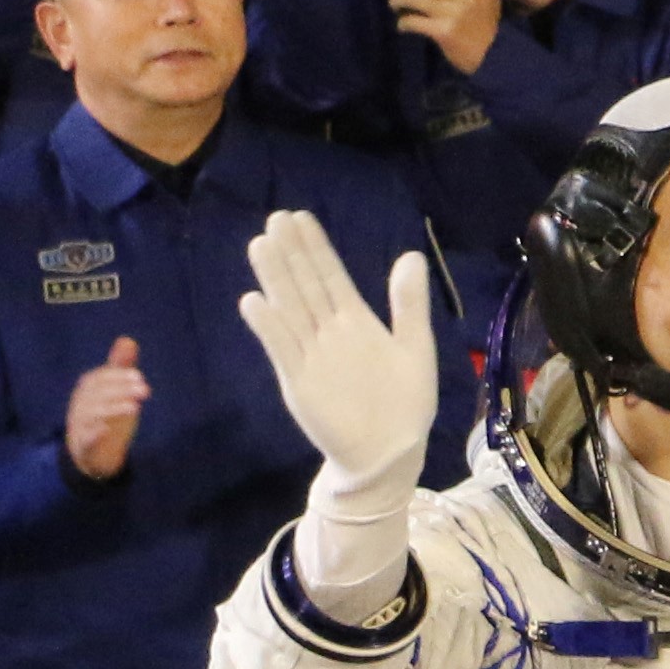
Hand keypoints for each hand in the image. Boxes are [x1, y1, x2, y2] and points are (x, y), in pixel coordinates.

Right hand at [62, 335, 152, 481]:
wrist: (89, 454)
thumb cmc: (105, 416)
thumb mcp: (114, 391)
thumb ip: (119, 367)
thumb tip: (127, 340)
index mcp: (87, 390)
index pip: (99, 378)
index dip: (118, 376)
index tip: (139, 377)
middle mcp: (81, 406)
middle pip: (97, 395)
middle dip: (121, 390)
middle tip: (145, 390)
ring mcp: (80, 426)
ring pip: (92, 415)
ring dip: (113, 409)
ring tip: (135, 407)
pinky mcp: (84, 447)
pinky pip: (85, 440)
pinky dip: (94, 434)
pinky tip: (107, 429)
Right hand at [234, 212, 437, 493]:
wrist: (389, 451)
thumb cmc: (405, 401)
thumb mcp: (415, 347)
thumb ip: (409, 304)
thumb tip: (411, 255)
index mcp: (357, 321)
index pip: (331, 276)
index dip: (316, 248)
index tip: (299, 217)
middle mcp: (329, 332)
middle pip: (305, 285)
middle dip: (291, 253)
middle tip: (275, 219)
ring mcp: (311, 355)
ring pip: (291, 309)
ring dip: (275, 279)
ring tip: (261, 245)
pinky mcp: (299, 382)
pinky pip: (283, 350)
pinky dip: (270, 327)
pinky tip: (254, 301)